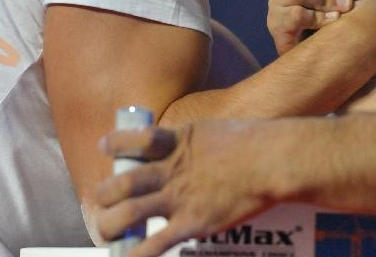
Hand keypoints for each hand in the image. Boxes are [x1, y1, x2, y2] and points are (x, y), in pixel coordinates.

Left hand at [96, 123, 268, 256]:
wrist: (271, 160)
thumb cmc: (251, 142)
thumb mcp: (213, 130)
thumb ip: (192, 141)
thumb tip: (186, 145)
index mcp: (176, 142)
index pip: (132, 140)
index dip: (113, 144)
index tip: (105, 147)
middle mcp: (170, 170)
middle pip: (120, 183)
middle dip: (104, 195)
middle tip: (105, 202)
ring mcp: (179, 198)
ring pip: (128, 213)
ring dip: (110, 225)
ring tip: (109, 231)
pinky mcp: (192, 223)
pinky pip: (155, 244)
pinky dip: (135, 256)